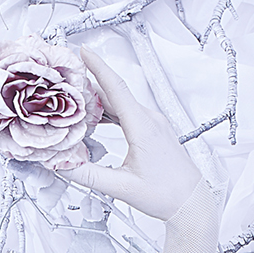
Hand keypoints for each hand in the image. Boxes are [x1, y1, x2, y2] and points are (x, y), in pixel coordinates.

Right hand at [61, 49, 204, 222]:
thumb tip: (63, 165)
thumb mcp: (120, 187)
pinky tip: (97, 119)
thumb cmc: (165, 194)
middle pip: (114, 93)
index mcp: (142, 127)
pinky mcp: (153, 130)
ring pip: (121, 103)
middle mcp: (149, 120)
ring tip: (76, 99)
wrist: (190, 201)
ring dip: (98, 99)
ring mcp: (153, 123)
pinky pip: (128, 112)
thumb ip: (88, 175)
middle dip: (90, 82)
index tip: (84, 52)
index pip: (116, 88)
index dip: (98, 67)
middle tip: (69, 76)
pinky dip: (110, 111)